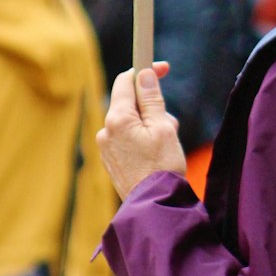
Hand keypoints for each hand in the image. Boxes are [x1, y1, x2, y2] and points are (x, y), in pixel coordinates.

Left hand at [97, 62, 185, 200]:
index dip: (144, 71)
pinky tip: (155, 156)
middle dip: (152, 106)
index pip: (126, 81)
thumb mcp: (163, 127)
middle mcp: (105, 131)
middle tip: (170, 124)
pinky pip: (127, 139)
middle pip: (130, 103)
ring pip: (131, 122)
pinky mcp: (110, 161)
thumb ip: (152, 99)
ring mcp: (106, 147)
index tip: (163, 68)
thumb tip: (144, 74)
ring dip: (149, 125)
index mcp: (117, 119)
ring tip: (165, 146)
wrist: (155, 207)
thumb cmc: (162, 167)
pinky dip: (142, 139)